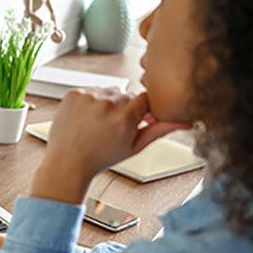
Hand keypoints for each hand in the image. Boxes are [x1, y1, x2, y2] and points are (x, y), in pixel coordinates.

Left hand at [31, 89, 190, 203]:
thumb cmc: (101, 158)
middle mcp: (106, 105)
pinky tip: (85, 118)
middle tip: (111, 127)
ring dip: (106, 102)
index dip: (141, 110)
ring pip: (108, 91)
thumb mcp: (134, 147)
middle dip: (123, 108)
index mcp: (124, 118)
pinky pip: (90, 90)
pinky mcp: (73, 94)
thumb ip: (159, 130)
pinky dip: (89, 101)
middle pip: (126, 94)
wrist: (67, 162)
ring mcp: (88, 98)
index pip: (146, 98)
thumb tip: (185, 121)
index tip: (133, 120)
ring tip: (97, 124)